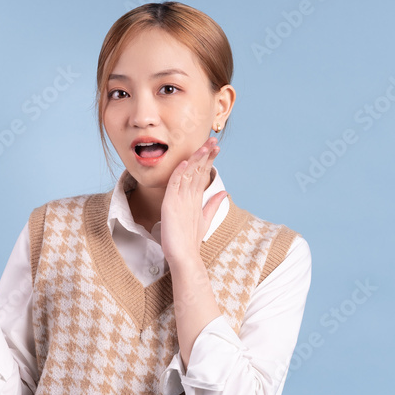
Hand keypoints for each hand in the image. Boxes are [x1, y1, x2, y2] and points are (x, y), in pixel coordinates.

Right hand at [160, 137, 226, 266]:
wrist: (182, 255)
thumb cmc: (189, 239)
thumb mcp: (205, 218)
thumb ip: (213, 204)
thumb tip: (224, 192)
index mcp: (191, 198)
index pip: (200, 173)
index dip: (208, 160)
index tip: (216, 148)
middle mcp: (184, 196)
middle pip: (194, 170)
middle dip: (204, 154)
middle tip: (213, 139)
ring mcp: (176, 200)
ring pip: (186, 174)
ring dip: (195, 159)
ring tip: (205, 146)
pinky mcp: (170, 206)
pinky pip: (174, 187)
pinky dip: (179, 174)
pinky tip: (184, 164)